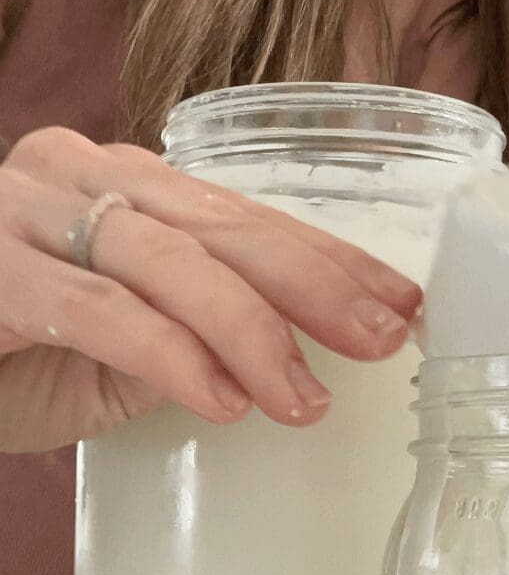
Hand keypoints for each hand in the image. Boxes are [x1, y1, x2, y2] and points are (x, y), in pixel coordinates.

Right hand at [0, 128, 423, 454]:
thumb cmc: (1, 355)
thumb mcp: (112, 348)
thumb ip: (191, 334)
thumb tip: (298, 356)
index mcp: (115, 181)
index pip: (243, 214)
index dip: (328, 259)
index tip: (402, 303)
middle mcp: (73, 175)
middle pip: (220, 225)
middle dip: (314, 285)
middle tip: (381, 340)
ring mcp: (23, 213)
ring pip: (168, 261)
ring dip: (251, 332)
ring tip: (304, 397)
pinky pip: (99, 312)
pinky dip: (171, 356)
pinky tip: (223, 398)